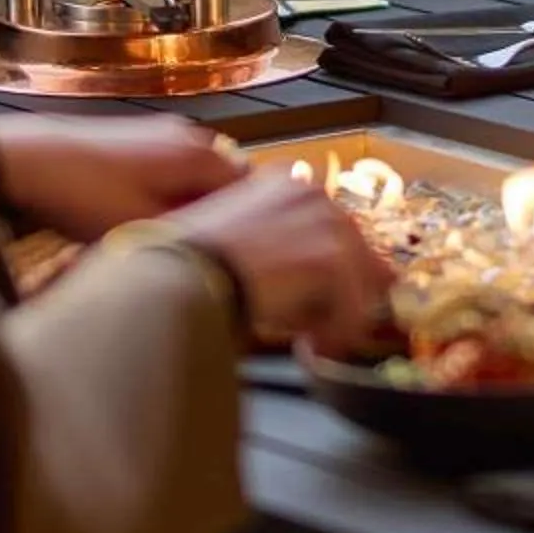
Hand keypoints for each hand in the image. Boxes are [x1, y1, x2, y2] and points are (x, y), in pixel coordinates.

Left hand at [0, 114, 241, 240]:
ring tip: (163, 236)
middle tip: (196, 249)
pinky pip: (170, 171)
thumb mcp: (148, 228)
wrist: (32, 161)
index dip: (247, 224)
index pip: (253, 190)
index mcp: (203, 156)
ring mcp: (163, 134)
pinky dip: (165, 194)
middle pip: (226, 182)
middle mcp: (191, 137)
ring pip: (195, 178)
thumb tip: (231, 243)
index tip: (234, 252)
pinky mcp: (137, 139)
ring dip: (188, 206)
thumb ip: (198, 232)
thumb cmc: (89, 196)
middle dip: (217, 214)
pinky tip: (137, 216)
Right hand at [165, 170, 395, 357]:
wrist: (175, 279)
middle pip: (356, 252)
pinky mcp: (330, 257)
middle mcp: (310, 194)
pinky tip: (311, 350)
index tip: (324, 300)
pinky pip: (352, 310)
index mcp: (282, 183)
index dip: (333, 270)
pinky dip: (336, 336)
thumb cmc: (184, 269)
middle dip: (344, 296)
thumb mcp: (230, 244)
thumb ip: (269, 249)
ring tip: (314, 344)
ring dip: (339, 318)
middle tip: (321, 330)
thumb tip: (301, 284)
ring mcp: (324, 222)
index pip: (332, 228)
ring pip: (358, 283)